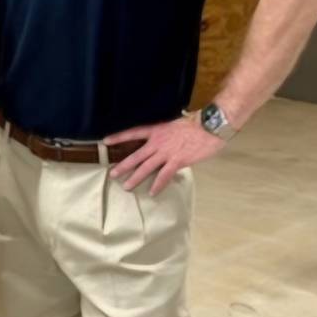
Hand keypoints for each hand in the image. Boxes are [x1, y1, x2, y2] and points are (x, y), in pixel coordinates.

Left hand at [104, 114, 225, 195]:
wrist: (210, 126)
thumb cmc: (197, 124)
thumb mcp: (177, 125)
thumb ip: (168, 135)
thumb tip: (164, 143)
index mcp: (157, 130)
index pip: (134, 133)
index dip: (119, 137)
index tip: (106, 141)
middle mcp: (158, 142)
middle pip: (136, 155)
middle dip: (123, 165)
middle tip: (112, 174)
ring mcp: (167, 153)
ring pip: (146, 167)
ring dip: (135, 178)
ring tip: (126, 187)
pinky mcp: (177, 161)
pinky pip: (164, 175)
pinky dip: (157, 185)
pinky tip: (152, 192)